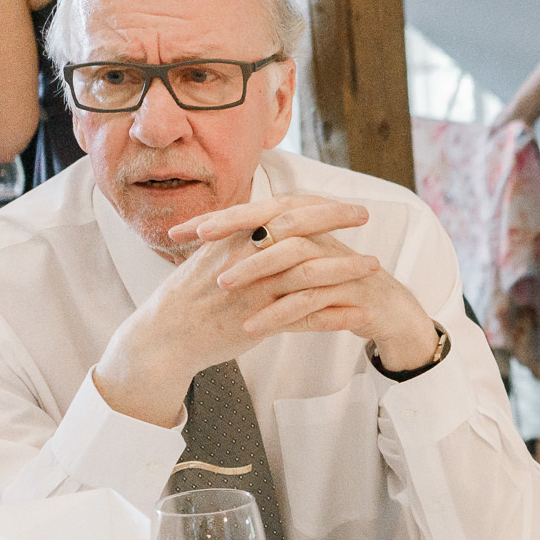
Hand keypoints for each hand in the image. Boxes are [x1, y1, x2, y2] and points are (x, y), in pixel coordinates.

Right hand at [93, 196, 429, 425]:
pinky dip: (337, 316)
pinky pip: (306, 317)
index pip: (285, 210)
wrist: (164, 337)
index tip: (343, 203)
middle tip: (366, 217)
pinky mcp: (259, 322)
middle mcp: (246, 260)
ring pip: (310, 275)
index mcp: (235, 238)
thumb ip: (240, 235)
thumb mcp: (212, 254)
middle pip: (302, 234)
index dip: (318, 205)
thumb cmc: (188, 295)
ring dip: (347, 269)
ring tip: (375, 266)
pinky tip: (360, 315)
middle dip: (338, 224)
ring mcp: (254, 292)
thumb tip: (264, 215)